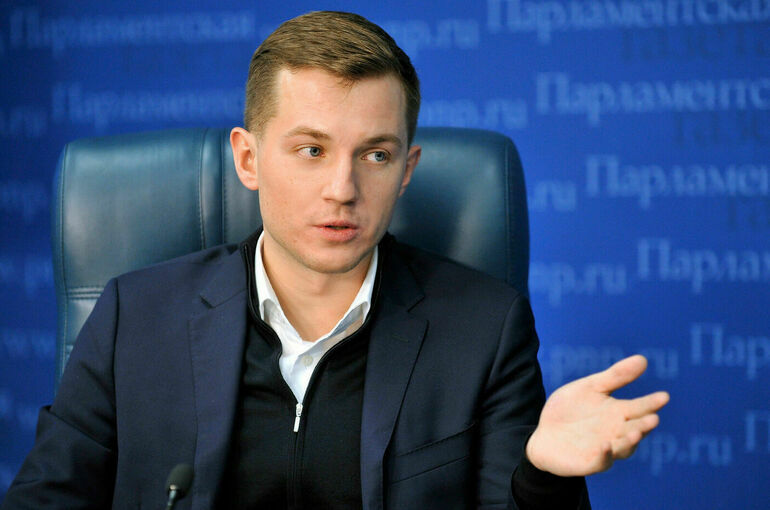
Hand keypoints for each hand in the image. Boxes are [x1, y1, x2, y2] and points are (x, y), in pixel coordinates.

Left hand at [526, 354, 669, 476]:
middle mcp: (617, 432)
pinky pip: (601, 461)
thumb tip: (643, 359)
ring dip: (630, 441)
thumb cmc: (570, 410)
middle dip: (644, 425)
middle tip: (653, 418)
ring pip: (624, 448)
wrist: (544, 434)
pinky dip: (605, 455)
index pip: (639, 408)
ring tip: (636, 433)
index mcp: (619, 413)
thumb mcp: (590, 388)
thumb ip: (615, 376)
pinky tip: (605, 446)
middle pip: (635, 429)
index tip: (664, 396)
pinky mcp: (591, 463)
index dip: (652, 403)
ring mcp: (606, 449)